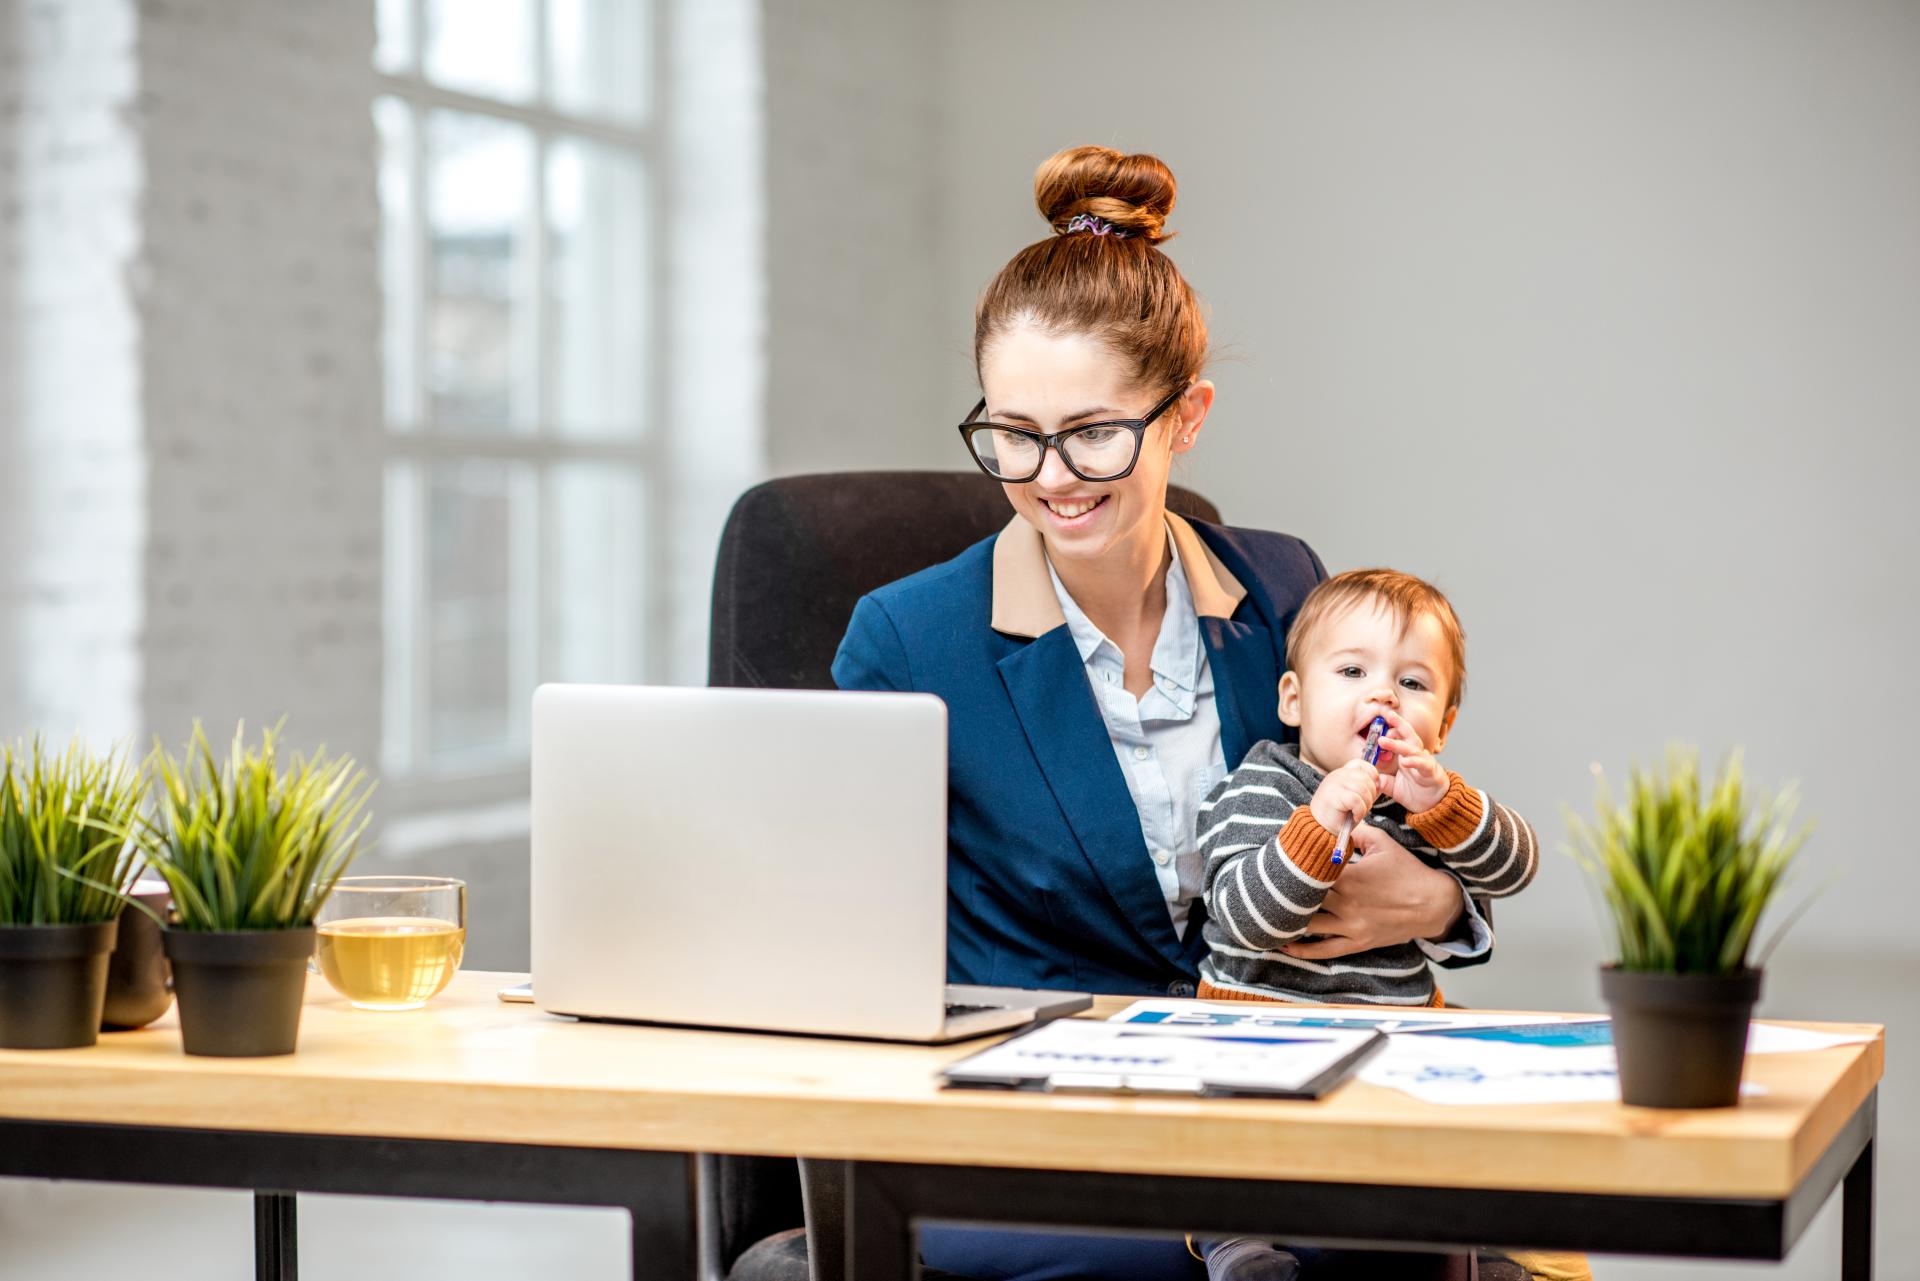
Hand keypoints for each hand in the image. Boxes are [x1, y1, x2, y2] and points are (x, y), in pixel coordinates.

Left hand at [1280, 824, 1466, 959]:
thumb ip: (1355, 830)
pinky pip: (1325, 950)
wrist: (1433, 904)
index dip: (1292, 866)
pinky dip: (1303, 950)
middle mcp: (1347, 904)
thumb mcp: (1383, 843)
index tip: (1276, 861)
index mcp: (1350, 878)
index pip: (1311, 872)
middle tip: (1260, 887)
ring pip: (1309, 925)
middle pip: (1305, 898)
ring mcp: (1351, 927)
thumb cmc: (1407, 871)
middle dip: (1285, 892)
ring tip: (1265, 914)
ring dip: (1288, 920)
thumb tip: (1332, 819)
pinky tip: (1283, 946)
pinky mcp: (1357, 942)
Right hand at [1309, 759, 1379, 833]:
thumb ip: (1368, 788)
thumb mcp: (1357, 798)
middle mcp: (1337, 774)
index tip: (1372, 790)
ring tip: (1358, 813)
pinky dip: (1360, 811)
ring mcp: (1334, 783)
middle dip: (1371, 795)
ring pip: (1363, 789)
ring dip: (1366, 805)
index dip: (1371, 775)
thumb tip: (1381, 781)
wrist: (1321, 828)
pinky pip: (1356, 800)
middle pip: (1366, 778)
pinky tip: (1354, 816)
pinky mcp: (1333, 795)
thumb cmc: (1340, 815)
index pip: (1361, 764)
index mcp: (1342, 773)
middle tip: (1363, 807)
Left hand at [1373, 709, 1448, 811]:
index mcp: (1405, 754)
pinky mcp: (1431, 772)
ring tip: (1383, 740)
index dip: (1388, 730)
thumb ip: (1381, 781)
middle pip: (1407, 735)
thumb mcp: (1392, 786)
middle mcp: (1415, 754)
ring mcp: (1424, 762)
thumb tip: (1369, 778)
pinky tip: (1405, 761)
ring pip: (1412, 748)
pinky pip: (1423, 765)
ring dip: (1397, 744)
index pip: (1397, 737)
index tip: (1375, 725)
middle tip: (1386, 715)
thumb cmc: (1414, 791)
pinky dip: (1415, 762)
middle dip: (1398, 724)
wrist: (1434, 804)